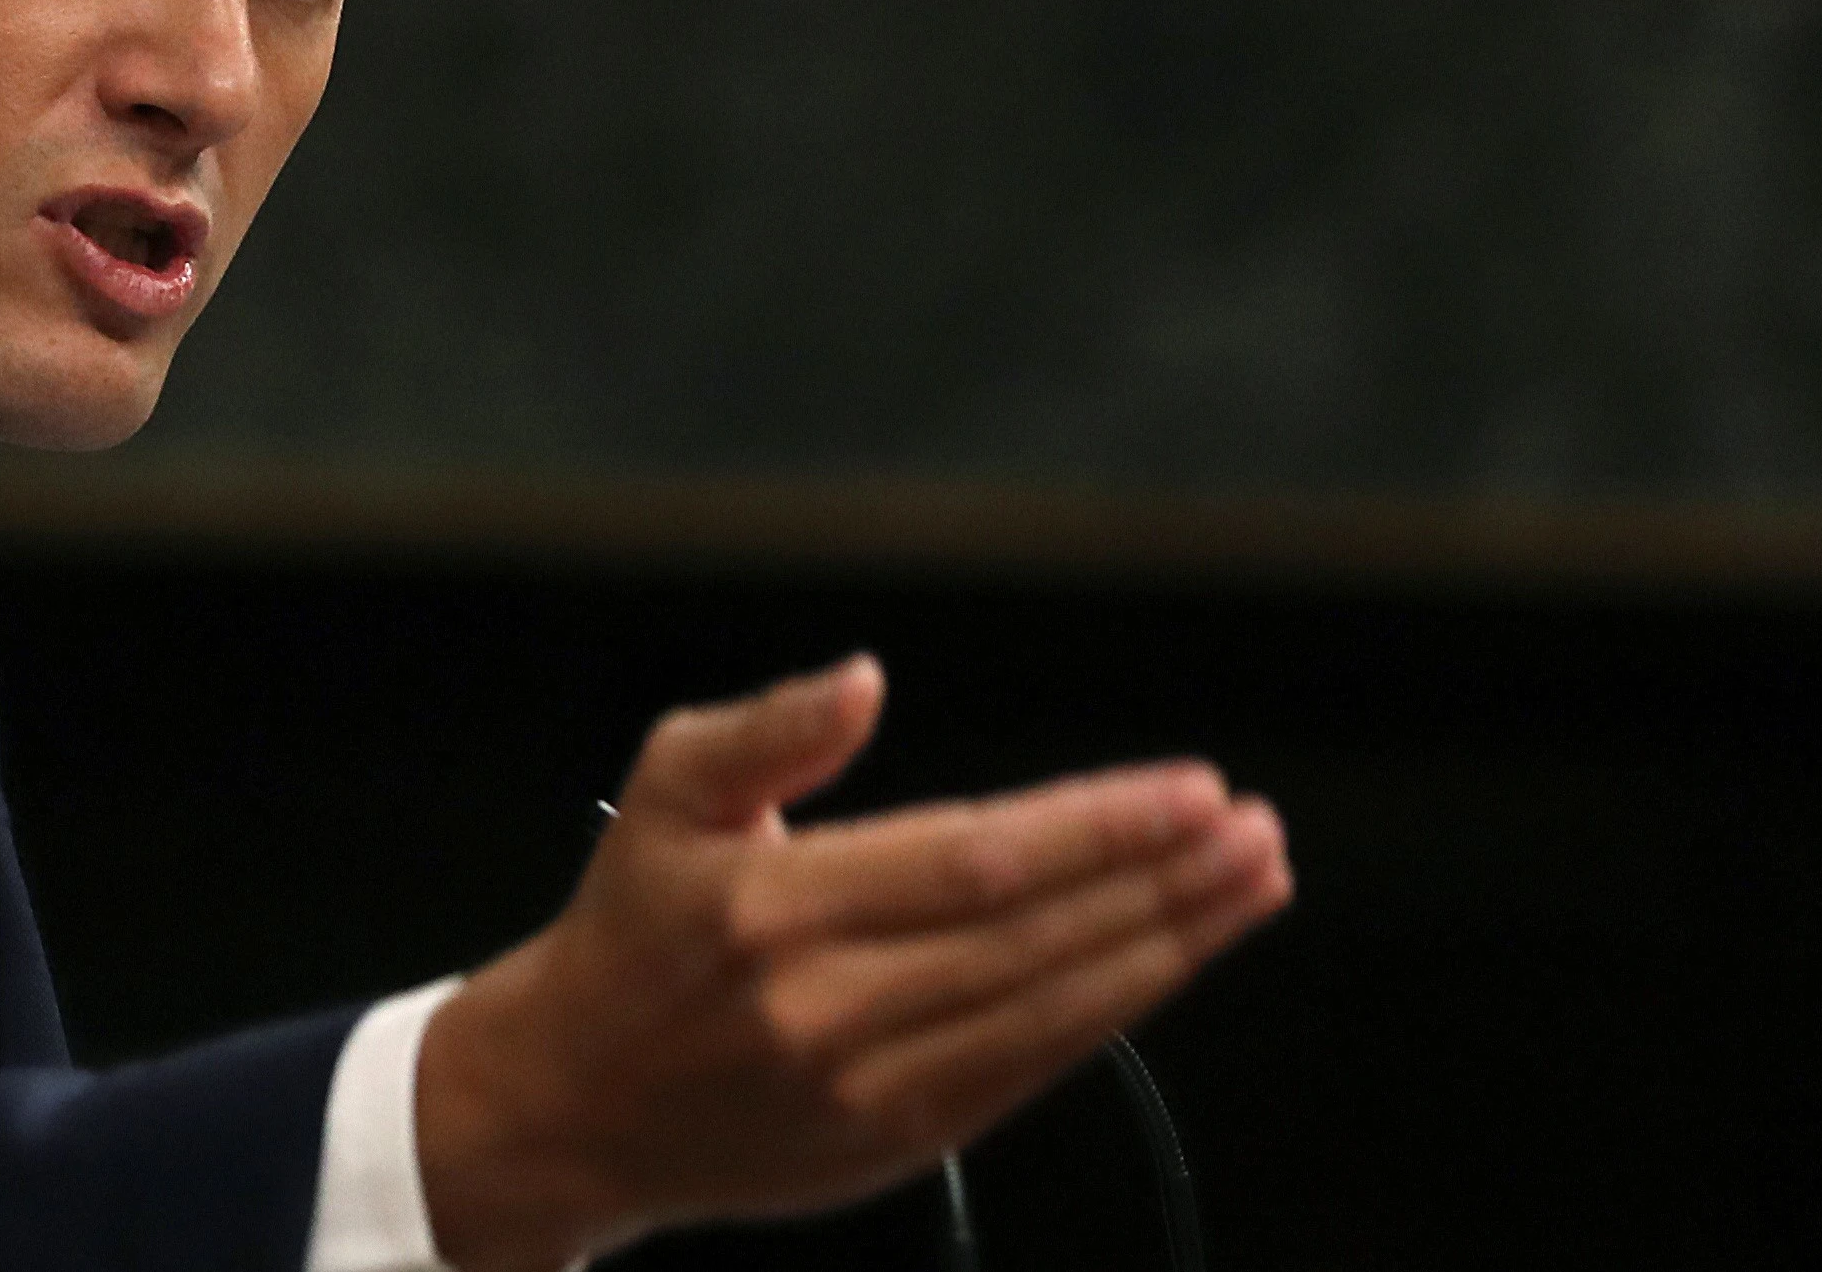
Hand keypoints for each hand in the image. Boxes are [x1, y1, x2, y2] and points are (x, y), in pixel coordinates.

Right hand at [412, 656, 1291, 1271]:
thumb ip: (769, 729)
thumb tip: (866, 677)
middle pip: (1033, 936)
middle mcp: (821, 1005)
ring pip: (1049, 1009)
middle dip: (1161, 880)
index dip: (1097, 828)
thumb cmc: (632, 925)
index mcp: (766, 907)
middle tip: (1253, 831)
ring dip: (1167, 946)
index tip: (1193, 789)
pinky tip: (1172, 960)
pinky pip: (1028, 1069)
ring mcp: (862, 1086)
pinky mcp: (890, 1143)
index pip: (975, 861)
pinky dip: (1112, 1011)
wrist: (568, 1103)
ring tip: (1250, 884)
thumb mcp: (665, 792)